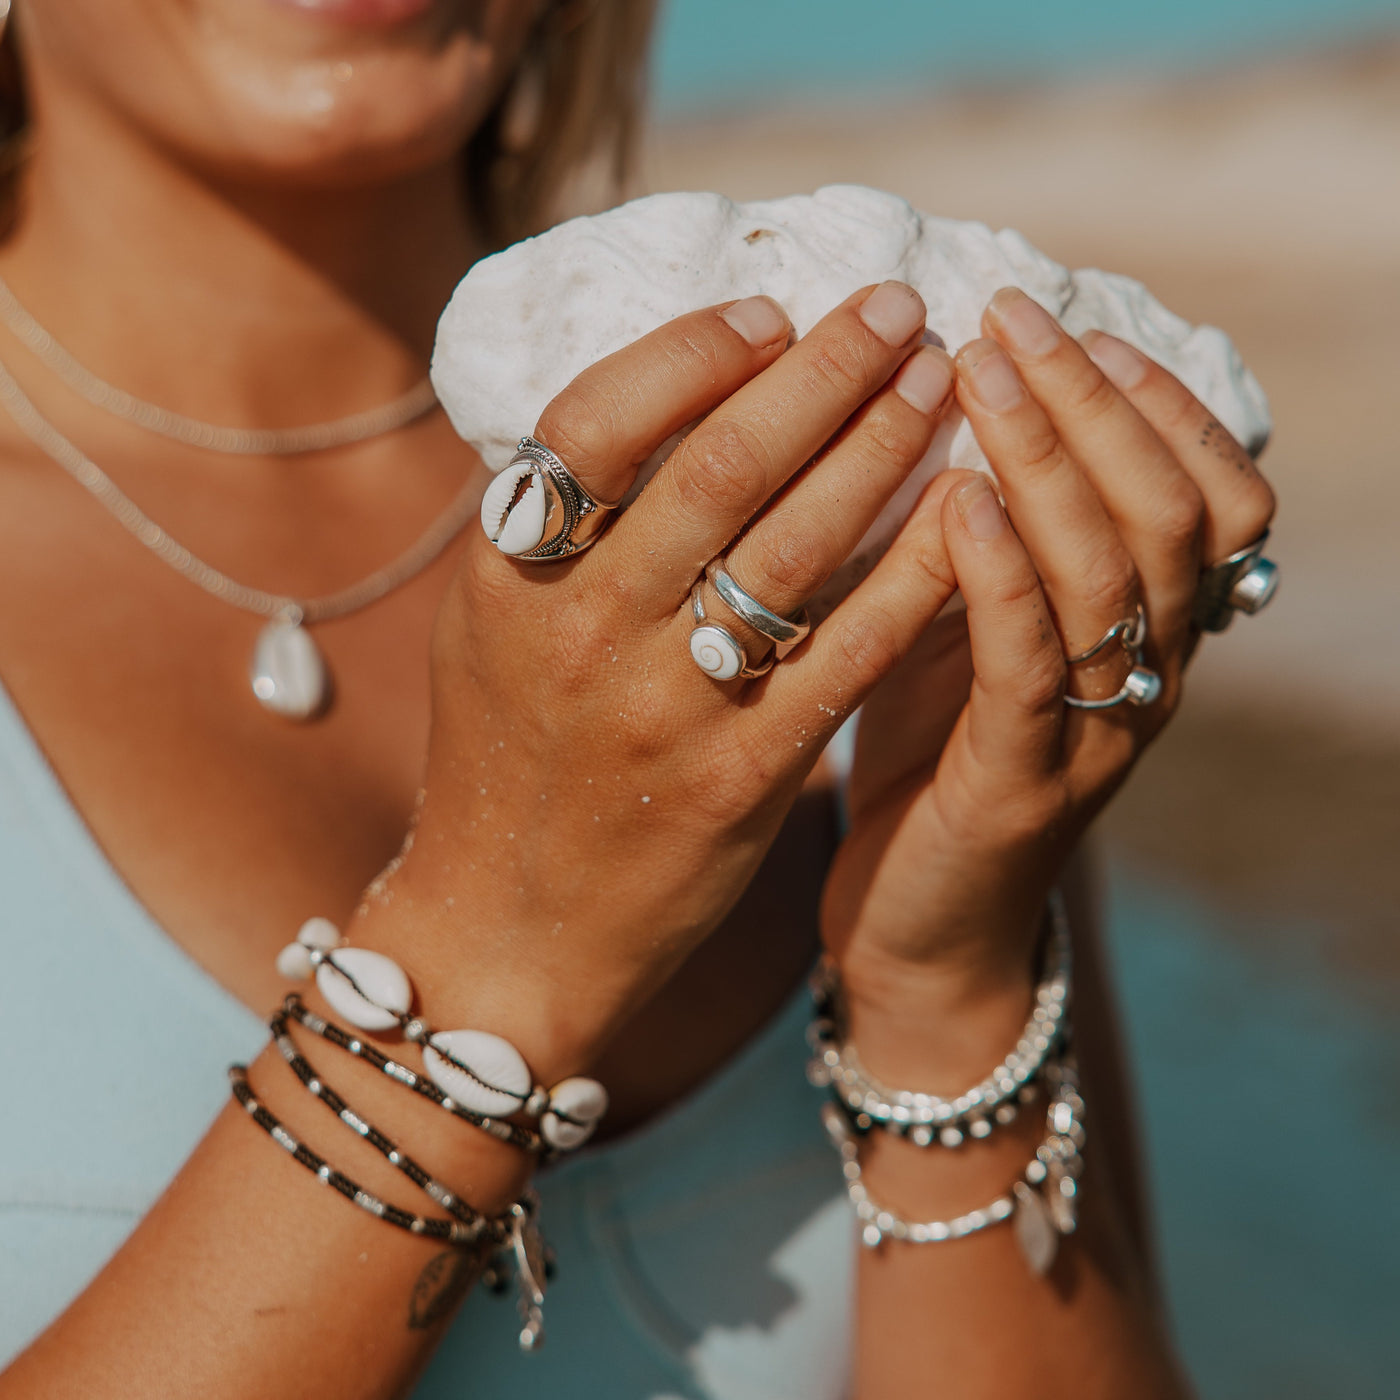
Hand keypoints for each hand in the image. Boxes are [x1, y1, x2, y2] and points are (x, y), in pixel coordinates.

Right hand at [356, 284, 961, 1075]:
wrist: (511, 928)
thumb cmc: (505, 760)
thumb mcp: (491, 628)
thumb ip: (554, 527)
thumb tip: (657, 403)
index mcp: (509, 577)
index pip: (600, 420)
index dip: (695, 351)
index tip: (774, 311)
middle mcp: (584, 629)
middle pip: (721, 467)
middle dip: (822, 374)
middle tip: (899, 313)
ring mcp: (665, 707)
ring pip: (795, 548)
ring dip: (881, 453)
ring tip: (940, 388)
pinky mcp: (739, 780)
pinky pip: (843, 658)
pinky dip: (911, 580)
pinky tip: (966, 521)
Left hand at [822, 286, 1275, 1033]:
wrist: (922, 932)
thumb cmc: (936, 762)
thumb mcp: (971, 635)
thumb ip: (988, 546)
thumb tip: (945, 412)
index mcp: (1149, 632)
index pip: (1208, 498)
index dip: (1155, 404)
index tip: (1072, 325)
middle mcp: (1148, 675)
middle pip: (1164, 513)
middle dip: (1091, 402)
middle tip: (1012, 320)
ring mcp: (1095, 736)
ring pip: (1109, 575)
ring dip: (1046, 458)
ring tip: (979, 375)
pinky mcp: (1021, 788)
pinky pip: (1028, 664)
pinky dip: (999, 573)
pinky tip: (957, 500)